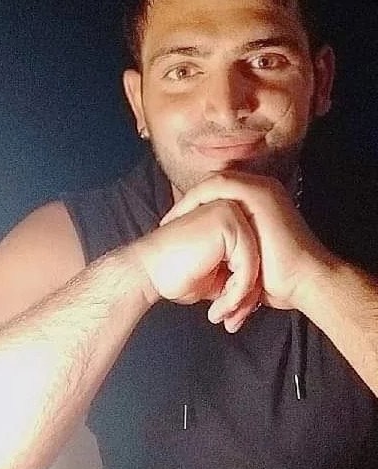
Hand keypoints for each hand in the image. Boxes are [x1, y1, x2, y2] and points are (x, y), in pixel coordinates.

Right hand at [131, 199, 262, 332]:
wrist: (147, 273)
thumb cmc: (175, 276)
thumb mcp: (217, 277)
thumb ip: (238, 273)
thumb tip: (260, 291)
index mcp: (228, 218)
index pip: (253, 256)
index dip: (245, 290)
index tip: (232, 314)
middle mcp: (231, 208)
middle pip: (258, 259)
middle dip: (246, 297)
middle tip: (230, 321)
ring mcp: (230, 211)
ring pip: (256, 264)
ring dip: (240, 298)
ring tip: (222, 315)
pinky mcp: (228, 223)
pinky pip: (248, 264)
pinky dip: (237, 292)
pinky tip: (218, 307)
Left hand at [160, 171, 330, 316]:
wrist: (304, 283)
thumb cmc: (274, 281)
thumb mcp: (244, 263)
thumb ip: (227, 254)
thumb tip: (205, 266)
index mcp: (256, 206)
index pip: (215, 199)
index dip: (191, 211)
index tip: (171, 230)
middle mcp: (259, 192)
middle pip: (211, 189)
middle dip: (185, 205)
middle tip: (165, 224)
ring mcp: (261, 189)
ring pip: (212, 184)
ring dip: (188, 201)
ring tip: (169, 221)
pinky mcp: (260, 193)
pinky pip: (219, 186)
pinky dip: (198, 197)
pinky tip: (183, 214)